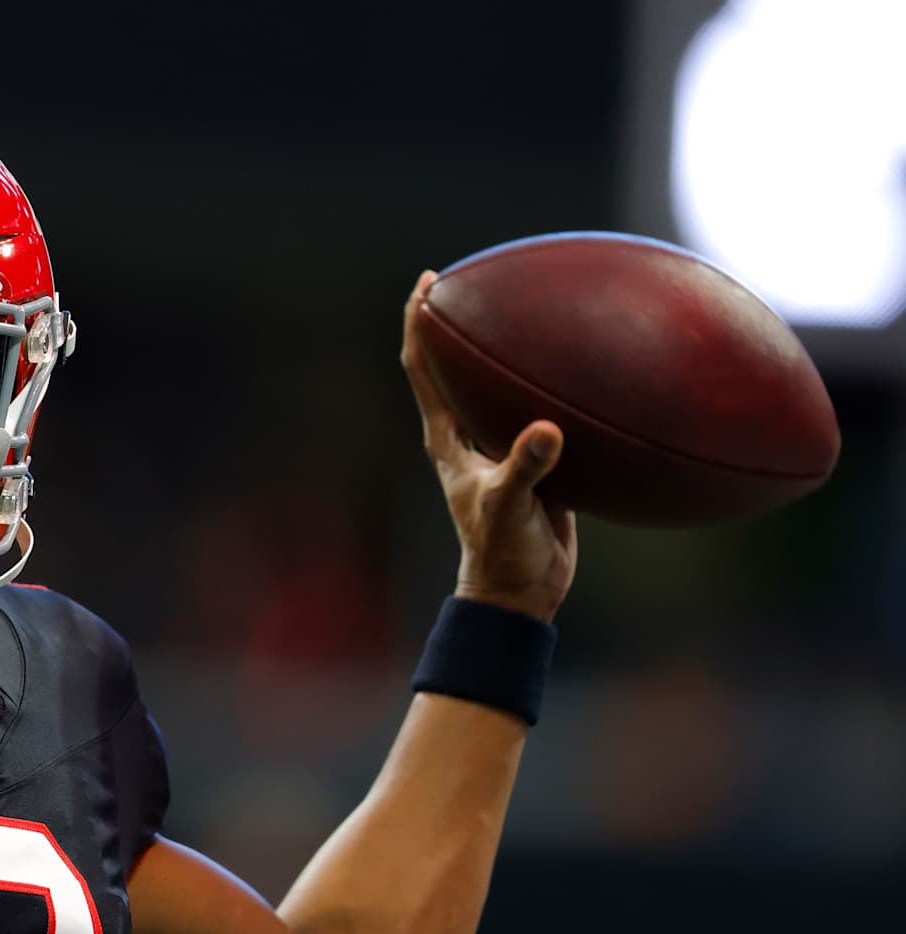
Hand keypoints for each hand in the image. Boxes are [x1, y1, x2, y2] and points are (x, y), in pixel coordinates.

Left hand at [401, 270, 577, 622]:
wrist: (521, 588)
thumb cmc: (501, 550)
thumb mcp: (510, 505)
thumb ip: (526, 467)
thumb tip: (546, 431)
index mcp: (448, 439)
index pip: (423, 369)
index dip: (419, 324)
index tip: (427, 284)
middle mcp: (467, 436)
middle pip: (452, 365)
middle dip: (456, 322)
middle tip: (471, 277)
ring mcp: (498, 446)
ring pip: (493, 385)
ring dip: (502, 350)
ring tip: (526, 308)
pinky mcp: (532, 460)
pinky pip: (538, 411)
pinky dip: (550, 385)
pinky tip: (581, 367)